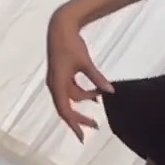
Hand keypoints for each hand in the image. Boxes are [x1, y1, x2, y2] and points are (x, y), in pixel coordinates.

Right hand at [46, 8, 113, 141]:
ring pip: (70, 98)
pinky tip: (96, 94)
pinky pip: (71, 90)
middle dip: (80, 118)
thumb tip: (110, 92)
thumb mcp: (85, 62)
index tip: (83, 137)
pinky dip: (83, 93)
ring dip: (84, 101)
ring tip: (100, 102)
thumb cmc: (71, 44)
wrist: (60, 27)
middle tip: (96, 126)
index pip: (65, 111)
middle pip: (66, 108)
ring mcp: (57, 80)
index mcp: (57, 84)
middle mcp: (54, 85)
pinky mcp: (61, 74)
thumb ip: (97, 78)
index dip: (74, 125)